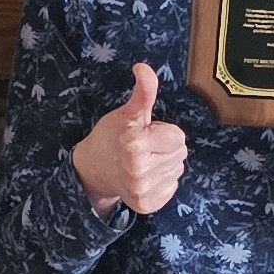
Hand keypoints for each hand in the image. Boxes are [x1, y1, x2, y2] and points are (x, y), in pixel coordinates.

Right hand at [71, 63, 187, 216]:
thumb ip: (143, 92)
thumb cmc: (111, 136)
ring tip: (144, 159)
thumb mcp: (127, 112)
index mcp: (134, 144)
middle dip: (165, 146)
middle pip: (180, 152)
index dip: (163, 131)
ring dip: (164, 162)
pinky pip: (173, 186)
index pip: (178, 136)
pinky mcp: (146, 204)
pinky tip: (145, 175)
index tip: (145, 132)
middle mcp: (138, 170)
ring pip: (178, 168)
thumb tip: (144, 68)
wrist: (92, 169)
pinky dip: (162, 180)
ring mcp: (142, 190)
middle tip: (144, 146)